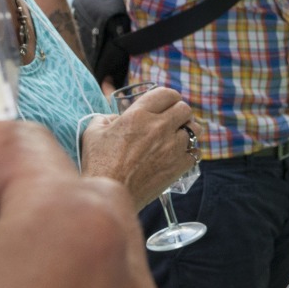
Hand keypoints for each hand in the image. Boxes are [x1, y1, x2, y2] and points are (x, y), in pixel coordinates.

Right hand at [81, 87, 196, 206]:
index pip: (167, 93)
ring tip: (178, 137)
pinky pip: (195, 152)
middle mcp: (159, 127)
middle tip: (172, 120)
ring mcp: (172, 147)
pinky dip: (189, 152)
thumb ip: (107, 118)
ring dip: (187, 131)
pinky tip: (178, 155)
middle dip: (179, 112)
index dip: (168, 97)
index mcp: (139, 114)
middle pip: (185, 108)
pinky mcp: (178, 166)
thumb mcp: (94, 132)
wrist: (110, 194)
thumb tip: (116, 118)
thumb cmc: (98, 164)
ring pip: (194, 129)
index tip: (166, 104)